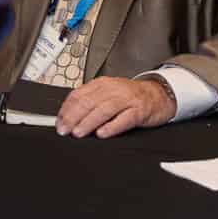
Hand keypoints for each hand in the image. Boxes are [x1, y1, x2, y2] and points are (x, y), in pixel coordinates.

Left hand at [55, 76, 175, 138]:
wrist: (158, 95)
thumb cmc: (130, 97)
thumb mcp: (109, 93)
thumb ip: (91, 101)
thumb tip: (68, 116)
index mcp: (103, 84)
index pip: (79, 94)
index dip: (67, 109)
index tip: (59, 121)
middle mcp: (114, 89)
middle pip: (89, 102)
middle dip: (74, 117)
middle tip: (64, 129)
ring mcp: (127, 99)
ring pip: (104, 110)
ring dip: (88, 122)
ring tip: (78, 132)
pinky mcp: (139, 111)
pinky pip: (124, 119)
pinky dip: (112, 126)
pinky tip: (102, 134)